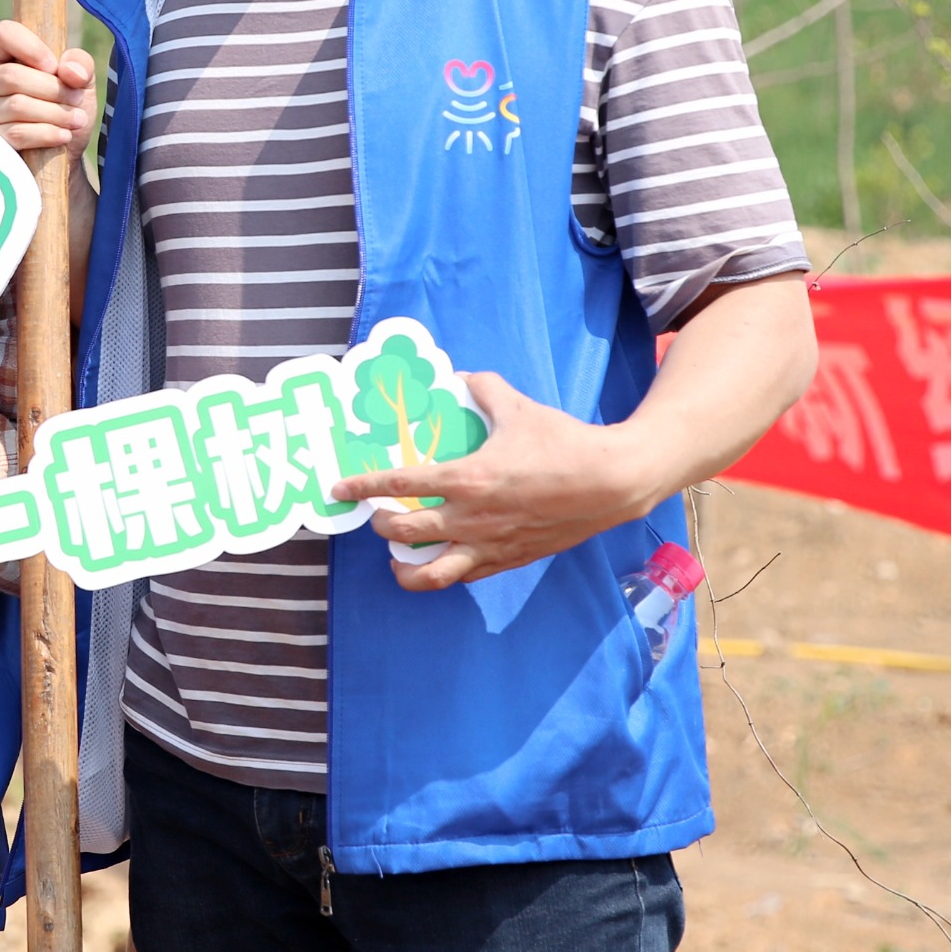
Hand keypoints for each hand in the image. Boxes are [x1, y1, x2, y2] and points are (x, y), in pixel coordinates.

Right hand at [0, 20, 94, 161]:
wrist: (62, 155)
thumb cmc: (66, 109)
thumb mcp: (81, 81)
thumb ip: (81, 64)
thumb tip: (70, 71)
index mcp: (0, 57)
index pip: (4, 33)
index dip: (32, 47)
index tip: (55, 67)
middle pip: (12, 76)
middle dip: (53, 89)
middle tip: (77, 100)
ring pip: (16, 105)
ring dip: (54, 113)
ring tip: (76, 120)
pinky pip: (15, 133)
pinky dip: (46, 133)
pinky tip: (63, 136)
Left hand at [329, 371, 660, 591]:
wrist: (611, 483)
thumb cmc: (564, 443)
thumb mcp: (519, 408)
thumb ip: (484, 388)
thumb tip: (464, 376)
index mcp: (467, 478)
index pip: (398, 484)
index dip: (361, 486)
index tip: (338, 488)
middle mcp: (471, 518)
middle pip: (403, 532)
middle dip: (379, 525)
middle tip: (374, 515)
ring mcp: (489, 545)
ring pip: (430, 574)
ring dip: (404, 567)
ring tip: (395, 557)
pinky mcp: (509, 560)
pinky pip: (465, 575)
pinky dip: (444, 571)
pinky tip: (439, 560)